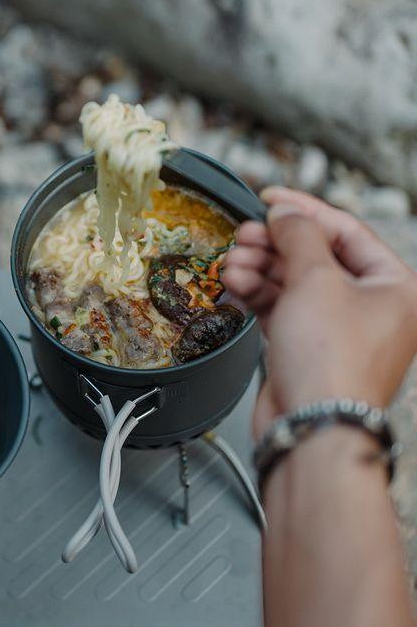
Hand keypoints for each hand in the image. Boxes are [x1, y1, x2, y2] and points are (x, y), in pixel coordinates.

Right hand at [222, 186, 416, 437]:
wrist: (310, 427)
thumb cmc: (331, 363)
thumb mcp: (316, 281)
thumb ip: (298, 238)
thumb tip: (285, 214)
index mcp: (394, 286)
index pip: (346, 231)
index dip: (304, 211)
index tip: (270, 199)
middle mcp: (369, 307)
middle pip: (316, 257)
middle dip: (274, 245)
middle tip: (244, 236)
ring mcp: (336, 330)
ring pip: (294, 284)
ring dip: (260, 271)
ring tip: (232, 264)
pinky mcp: (306, 349)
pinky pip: (281, 310)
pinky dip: (258, 297)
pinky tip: (235, 287)